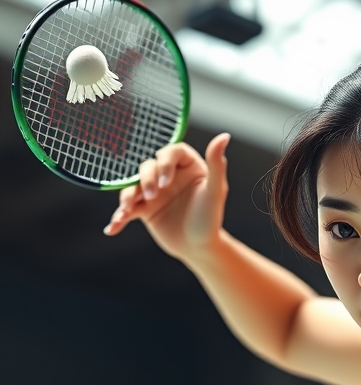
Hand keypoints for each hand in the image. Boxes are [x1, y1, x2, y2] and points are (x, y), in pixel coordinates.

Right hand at [103, 132, 230, 262]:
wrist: (199, 249)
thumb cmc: (210, 219)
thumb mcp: (215, 192)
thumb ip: (217, 164)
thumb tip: (224, 135)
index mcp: (187, 166)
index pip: (171, 153)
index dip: (164, 162)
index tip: (165, 181)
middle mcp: (169, 175)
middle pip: (148, 166)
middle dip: (146, 180)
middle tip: (152, 196)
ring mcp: (154, 191)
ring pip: (133, 185)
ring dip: (127, 196)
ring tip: (127, 209)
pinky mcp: (144, 209)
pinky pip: (127, 209)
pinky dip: (119, 217)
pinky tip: (112, 228)